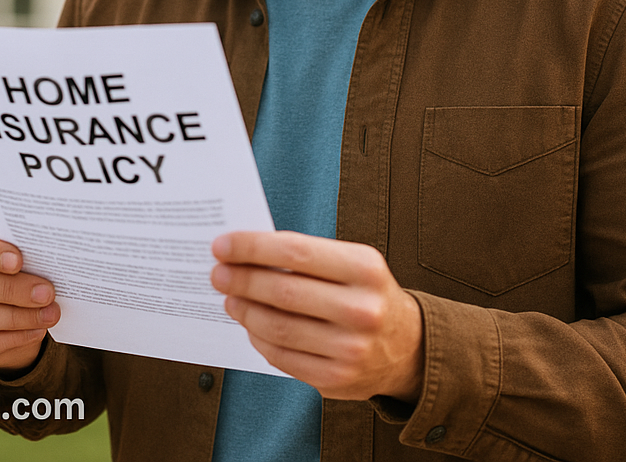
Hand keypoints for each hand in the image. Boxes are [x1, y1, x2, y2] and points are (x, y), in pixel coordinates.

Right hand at [0, 218, 58, 370]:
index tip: (18, 261)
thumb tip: (42, 252)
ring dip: (16, 317)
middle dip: (9, 289)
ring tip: (49, 314)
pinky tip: (35, 331)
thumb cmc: (4, 256)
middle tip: (46, 293)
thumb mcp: (7, 242)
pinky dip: (9, 340)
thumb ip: (15, 243)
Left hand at [211, 230, 423, 401]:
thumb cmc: (366, 293)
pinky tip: (251, 324)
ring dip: (245, 310)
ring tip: (230, 298)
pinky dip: (259, 339)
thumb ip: (306, 256)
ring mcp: (351, 349)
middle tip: (217, 273)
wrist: (407, 346)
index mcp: (364, 268)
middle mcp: (361, 309)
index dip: (252, 247)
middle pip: (283, 291)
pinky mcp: (337, 379)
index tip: (222, 245)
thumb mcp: (351, 263)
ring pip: (278, 327)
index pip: (295, 250)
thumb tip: (245, 252)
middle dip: (241, 280)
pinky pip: (283, 357)